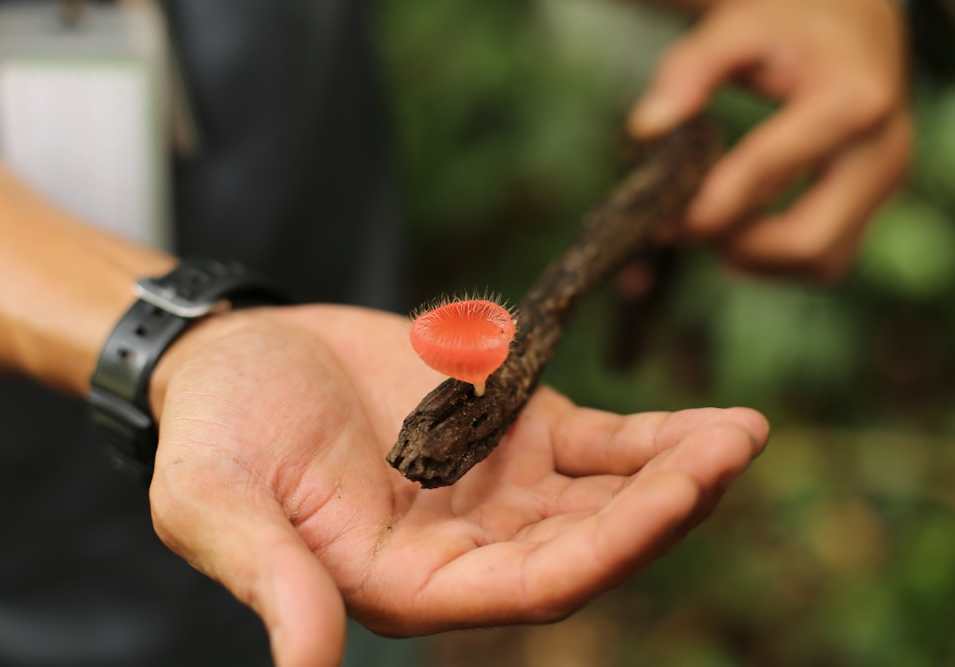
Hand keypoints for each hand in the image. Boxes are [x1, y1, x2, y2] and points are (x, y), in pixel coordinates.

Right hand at [147, 304, 767, 666]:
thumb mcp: (219, 503)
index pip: (528, 588)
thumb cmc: (213, 434)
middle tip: (727, 455)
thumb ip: (273, 580)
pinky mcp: (515, 430)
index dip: (605, 549)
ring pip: (609, 494)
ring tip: (741, 437)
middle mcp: (468, 550)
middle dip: (662, 507)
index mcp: (409, 587)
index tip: (674, 496)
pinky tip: (717, 425)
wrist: (233, 358)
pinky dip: (658, 437)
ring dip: (677, 471)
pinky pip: (603, 444)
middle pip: (589, 545)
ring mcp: (501, 489)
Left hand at [632, 0, 911, 278]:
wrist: (853, 26)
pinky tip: (741, 230)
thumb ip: (687, 71)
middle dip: (737, 244)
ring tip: (713, 225)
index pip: (771, 173)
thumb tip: (647, 127)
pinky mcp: (876, 206)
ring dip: (758, 259)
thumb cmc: (788, 28)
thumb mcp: (735, 30)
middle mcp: (881, 150)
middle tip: (686, 227)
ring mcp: (884, 184)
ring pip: (821, 262)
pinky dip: (778, 260)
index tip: (661, 222)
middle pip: (807, 240)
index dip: (710, 207)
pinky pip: (827, 260)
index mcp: (851, 101)